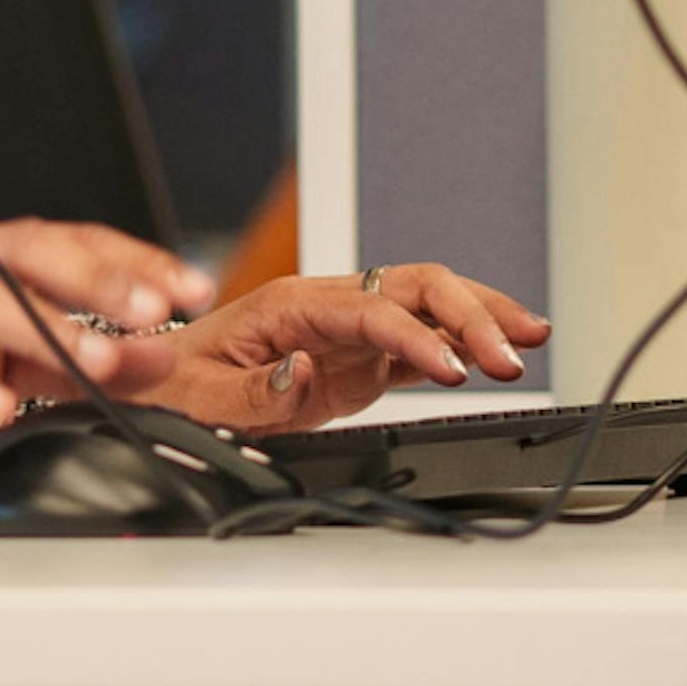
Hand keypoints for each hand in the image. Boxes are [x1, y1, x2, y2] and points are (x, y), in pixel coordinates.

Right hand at [0, 221, 214, 475]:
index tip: (192, 288)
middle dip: (97, 278)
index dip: (133, 259)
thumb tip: (161, 356)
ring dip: (42, 325)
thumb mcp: (10, 361)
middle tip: (154, 311)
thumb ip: (81, 358)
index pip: (70, 241)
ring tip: (96, 357)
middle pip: (27, 252)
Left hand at [144, 263, 549, 437]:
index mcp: (289, 304)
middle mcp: (326, 305)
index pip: (373, 308)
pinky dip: (459, 343)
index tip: (457, 370)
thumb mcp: (200, 399)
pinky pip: (417, 339)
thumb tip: (305, 370)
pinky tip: (497, 353)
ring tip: (531, 337)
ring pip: (426, 303)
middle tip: (514, 352)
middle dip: (470, 312)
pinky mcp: (355, 356)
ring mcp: (345, 328)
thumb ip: (256, 390)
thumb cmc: (173, 384)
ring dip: (478, 316)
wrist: (155, 385)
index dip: (419, 335)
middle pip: (414, 286)